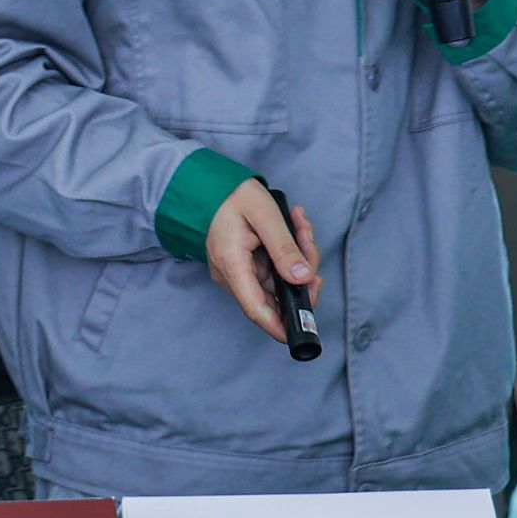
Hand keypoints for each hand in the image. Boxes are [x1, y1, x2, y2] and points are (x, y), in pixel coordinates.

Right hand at [203, 180, 318, 346]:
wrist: (207, 184)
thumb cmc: (232, 195)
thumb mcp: (264, 214)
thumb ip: (285, 247)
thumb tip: (303, 278)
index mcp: (232, 264)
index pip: (256, 308)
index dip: (279, 326)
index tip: (302, 332)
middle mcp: (232, 275)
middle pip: (274, 295)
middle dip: (302, 274)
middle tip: (309, 245)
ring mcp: (238, 271)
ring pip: (278, 281)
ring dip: (298, 258)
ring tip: (301, 226)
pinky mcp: (245, 265)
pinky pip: (273, 269)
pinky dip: (288, 254)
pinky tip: (294, 228)